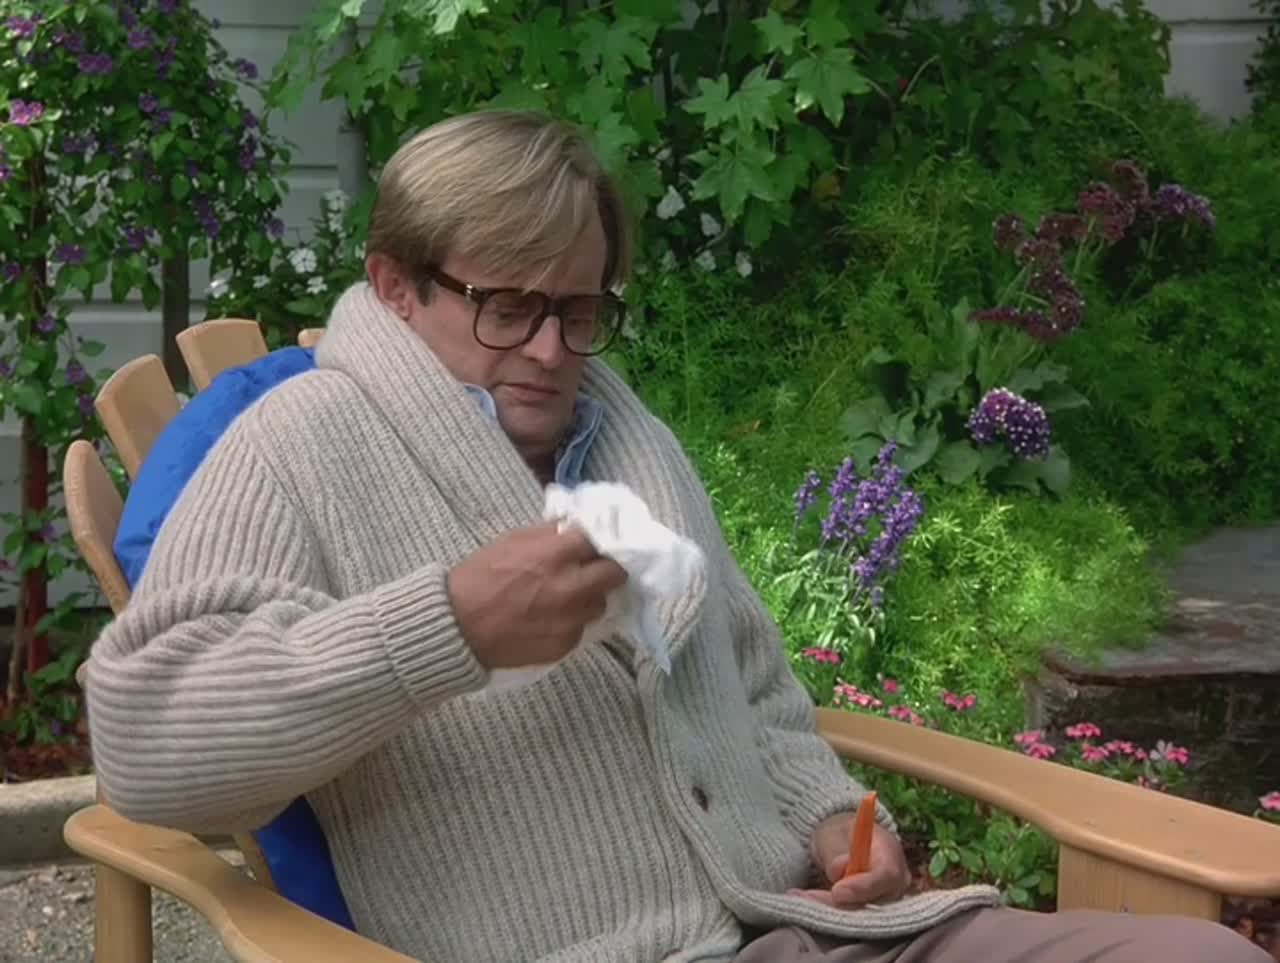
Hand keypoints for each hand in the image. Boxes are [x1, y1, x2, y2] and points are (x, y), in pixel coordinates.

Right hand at [447, 522, 626, 669]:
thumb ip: (549, 534)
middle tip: (594, 568)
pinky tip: (549, 619)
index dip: (600, 540)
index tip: (597, 542)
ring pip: (599, 604)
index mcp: (556, 555)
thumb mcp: (511, 541)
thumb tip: (575, 527)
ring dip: (589, 597)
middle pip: (614, 574)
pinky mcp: (565, 645)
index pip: (601, 540)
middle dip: (606, 568)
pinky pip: (580, 628)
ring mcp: (571, 620)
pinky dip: (571, 621)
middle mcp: (571, 588)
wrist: (457, 628)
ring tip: (566, 596)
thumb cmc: (479, 578)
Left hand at [789, 813, 910, 908]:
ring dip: (827, 909)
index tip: (838, 891)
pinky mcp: (869, 914)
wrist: (840, 843)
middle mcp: (894, 883)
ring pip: (859, 915)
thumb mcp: (833, 833)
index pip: (887, 875)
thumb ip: (838, 852)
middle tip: (805, 897)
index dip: (864, 887)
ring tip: (799, 898)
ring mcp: (884, 902)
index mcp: (890, 853)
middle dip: (838, 904)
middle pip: (874, 902)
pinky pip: (850, 919)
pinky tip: (804, 902)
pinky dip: (827, 913)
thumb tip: (840, 871)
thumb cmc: (839, 834)